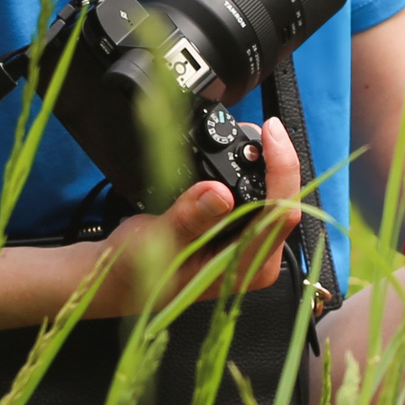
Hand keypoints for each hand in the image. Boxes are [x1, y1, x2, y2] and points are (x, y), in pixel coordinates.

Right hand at [87, 118, 303, 317]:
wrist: (121, 277)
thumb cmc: (135, 270)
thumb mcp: (157, 241)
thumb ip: (189, 219)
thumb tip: (219, 193)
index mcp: (242, 265)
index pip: (280, 214)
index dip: (282, 169)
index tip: (270, 132)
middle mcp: (254, 258)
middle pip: (283, 202)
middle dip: (276, 160)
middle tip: (263, 127)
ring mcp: (249, 246)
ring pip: (272, 198)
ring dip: (266, 165)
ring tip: (255, 135)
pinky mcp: (240, 234)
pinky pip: (258, 199)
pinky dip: (252, 173)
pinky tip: (246, 155)